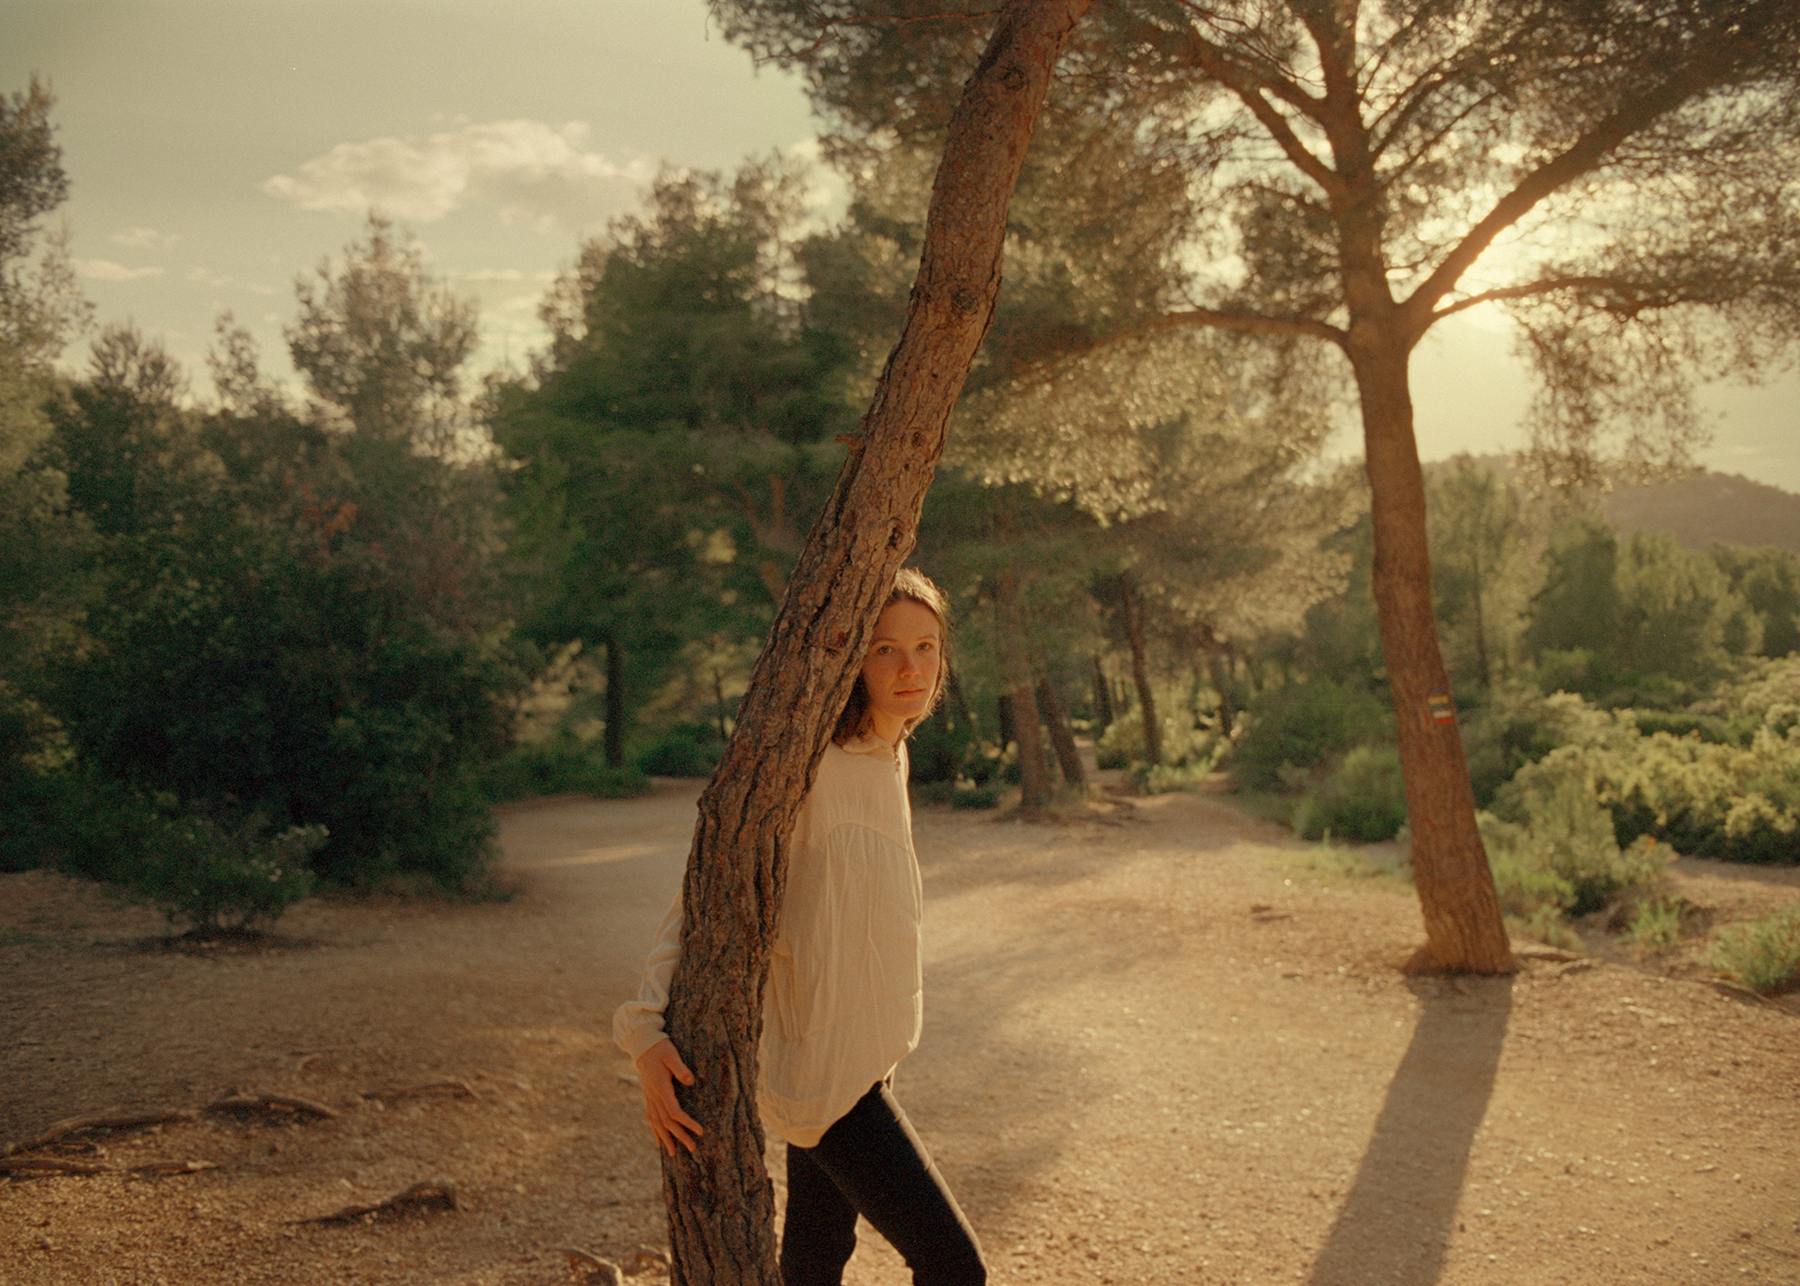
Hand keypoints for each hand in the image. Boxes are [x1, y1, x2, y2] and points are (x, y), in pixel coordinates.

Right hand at [634, 1038, 702, 1155]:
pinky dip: (654, 1131)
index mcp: (661, 1088)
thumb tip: (690, 1081)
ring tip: (674, 1154)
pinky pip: (650, 1118)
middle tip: (693, 1149)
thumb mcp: (672, 1055)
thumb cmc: (660, 1048)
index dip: (687, 1123)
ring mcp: (649, 1097)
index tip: (700, 1131)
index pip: (674, 1112)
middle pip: (667, 1122)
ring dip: (666, 1139)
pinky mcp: (648, 1096)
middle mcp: (653, 1096)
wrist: (642, 1044)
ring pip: (657, 1123)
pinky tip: (658, 1142)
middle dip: (680, 1136)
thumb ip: (680, 1069)